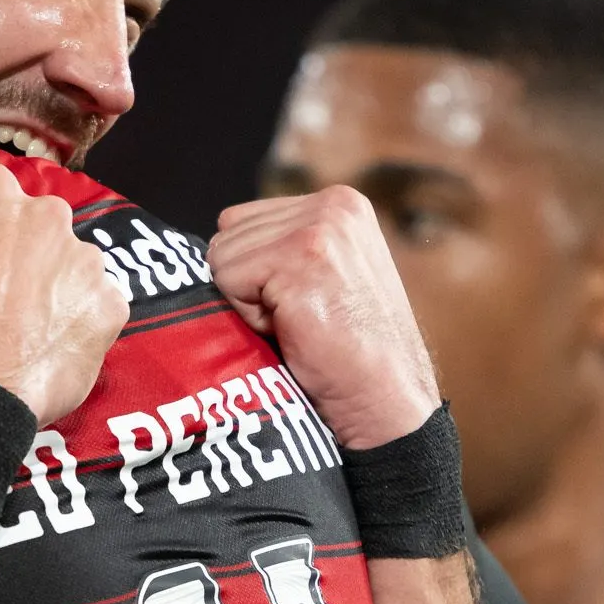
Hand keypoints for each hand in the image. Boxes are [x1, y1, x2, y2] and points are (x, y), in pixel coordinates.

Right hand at [0, 166, 126, 426]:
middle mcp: (48, 213)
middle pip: (34, 228)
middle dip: (19, 254)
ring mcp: (85, 260)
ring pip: (68, 265)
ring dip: (51, 286)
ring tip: (21, 326)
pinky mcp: (109, 304)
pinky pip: (94, 306)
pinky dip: (75, 321)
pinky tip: (47, 344)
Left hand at [209, 188, 439, 449]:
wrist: (384, 400)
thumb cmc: (347, 351)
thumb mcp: (323, 275)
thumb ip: (282, 244)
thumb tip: (218, 237)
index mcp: (339, 202)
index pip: (240, 220)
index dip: (254, 272)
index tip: (300, 301)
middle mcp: (333, 204)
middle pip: (227, 235)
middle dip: (250, 285)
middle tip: (301, 317)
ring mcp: (319, 226)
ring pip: (222, 256)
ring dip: (250, 302)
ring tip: (300, 322)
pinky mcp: (301, 256)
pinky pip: (228, 279)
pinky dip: (251, 316)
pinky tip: (295, 328)